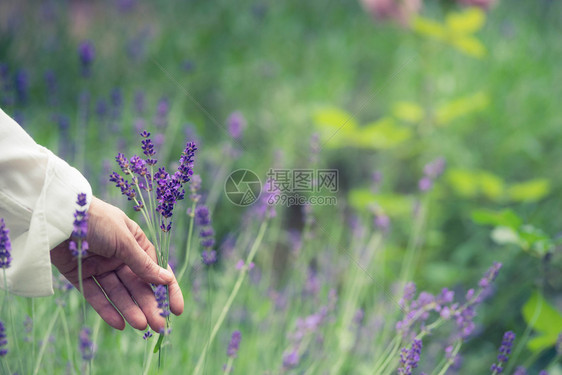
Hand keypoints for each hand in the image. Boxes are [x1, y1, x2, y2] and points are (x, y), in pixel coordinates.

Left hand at [50, 196, 183, 330]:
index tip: (176, 309)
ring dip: (131, 309)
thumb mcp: (124, 240)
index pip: (156, 270)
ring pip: (119, 293)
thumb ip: (143, 264)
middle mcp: (120, 256)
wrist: (58, 215)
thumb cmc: (97, 220)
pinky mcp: (81, 276)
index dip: (168, 289)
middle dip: (149, 304)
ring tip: (141, 326)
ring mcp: (101, 266)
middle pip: (138, 285)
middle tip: (159, 325)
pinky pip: (96, 295)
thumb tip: (167, 280)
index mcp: (135, 243)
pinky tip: (119, 323)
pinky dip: (107, 309)